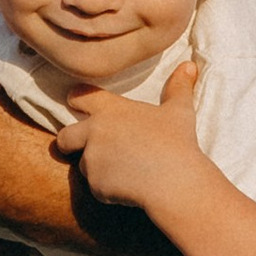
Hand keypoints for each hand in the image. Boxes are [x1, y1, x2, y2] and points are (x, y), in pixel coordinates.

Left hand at [48, 62, 202, 217]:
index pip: (79, 96)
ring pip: (84, 165)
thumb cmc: (177, 143)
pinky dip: (109, 190)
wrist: (174, 182)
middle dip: (70, 143)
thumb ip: (179, 87)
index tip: (75, 103)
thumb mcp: (179, 112)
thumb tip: (189, 65)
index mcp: (111, 110)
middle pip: (65, 137)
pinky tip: (130, 189)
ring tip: (124, 172)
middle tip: (86, 148)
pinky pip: (97, 188)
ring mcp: (92, 160)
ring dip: (97, 169)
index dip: (76, 99)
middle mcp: (94, 132)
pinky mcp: (96, 185)